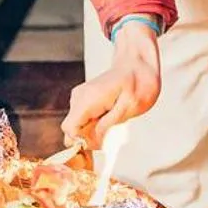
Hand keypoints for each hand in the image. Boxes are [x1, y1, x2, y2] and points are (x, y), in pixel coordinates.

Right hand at [61, 22, 161, 151]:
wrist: (137, 65)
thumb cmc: (138, 84)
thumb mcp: (129, 108)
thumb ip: (107, 125)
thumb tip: (90, 142)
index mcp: (89, 99)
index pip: (70, 128)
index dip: (81, 141)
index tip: (99, 143)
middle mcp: (79, 97)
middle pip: (70, 129)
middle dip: (86, 137)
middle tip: (109, 134)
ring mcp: (79, 97)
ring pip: (76, 125)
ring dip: (92, 130)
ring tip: (112, 120)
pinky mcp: (84, 99)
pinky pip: (82, 119)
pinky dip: (93, 123)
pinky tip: (109, 116)